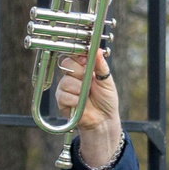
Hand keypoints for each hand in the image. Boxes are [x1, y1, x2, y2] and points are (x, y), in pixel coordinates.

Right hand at [53, 49, 121, 169]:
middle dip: (79, 72)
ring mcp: (65, 87)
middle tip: (89, 81)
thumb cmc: (106, 100)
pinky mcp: (62, 100)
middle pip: (66, 63)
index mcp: (83, 68)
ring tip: (87, 95)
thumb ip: (101, 65)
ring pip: (66, 81)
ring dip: (80, 89)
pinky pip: (64, 95)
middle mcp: (72, 75)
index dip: (78, 56)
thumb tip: (98, 49)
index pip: (74, 54)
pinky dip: (75, 100)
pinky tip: (81, 103)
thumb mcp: (107, 80)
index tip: (85, 61)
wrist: (104, 119)